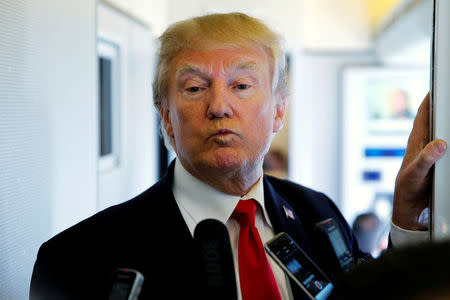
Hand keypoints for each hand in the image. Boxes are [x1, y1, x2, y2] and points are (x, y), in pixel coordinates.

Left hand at [392, 93, 446, 229]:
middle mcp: (424, 144)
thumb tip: (440, 143)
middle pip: (436, 119)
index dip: (431, 97)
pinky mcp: (439, 163)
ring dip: (448, 121)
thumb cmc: (406, 190)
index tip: (438, 82)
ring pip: (443, 131)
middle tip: (449, 91)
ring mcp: (432, 153)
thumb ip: (426, 159)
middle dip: (444, 105)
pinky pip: (447, 146)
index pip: (424, 114)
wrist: (409, 209)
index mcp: (416, 141)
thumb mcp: (415, 175)